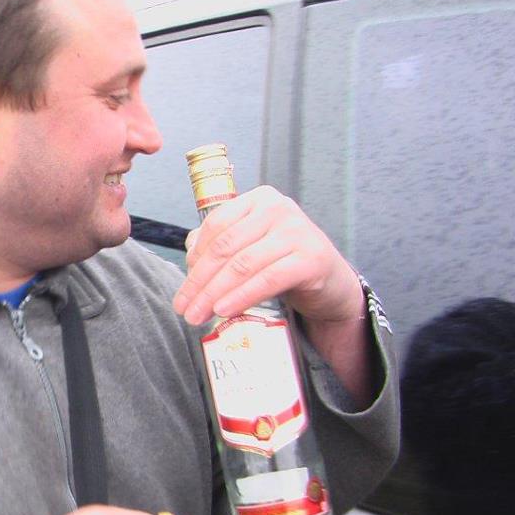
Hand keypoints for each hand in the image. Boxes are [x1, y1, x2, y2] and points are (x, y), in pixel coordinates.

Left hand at [173, 186, 363, 325]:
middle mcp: (278, 208)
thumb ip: (221, 244)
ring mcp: (296, 231)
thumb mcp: (251, 246)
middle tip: (183, 308)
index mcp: (258, 199)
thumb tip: (189, 256)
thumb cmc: (284, 262)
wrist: (331, 282)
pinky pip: (268, 279)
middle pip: (226, 246)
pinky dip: (242, 296)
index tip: (183, 288)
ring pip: (243, 264)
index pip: (216, 225)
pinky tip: (224, 310)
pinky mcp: (311, 258)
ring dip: (214, 293)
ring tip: (198, 315)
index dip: (195, 257)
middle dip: (199, 281)